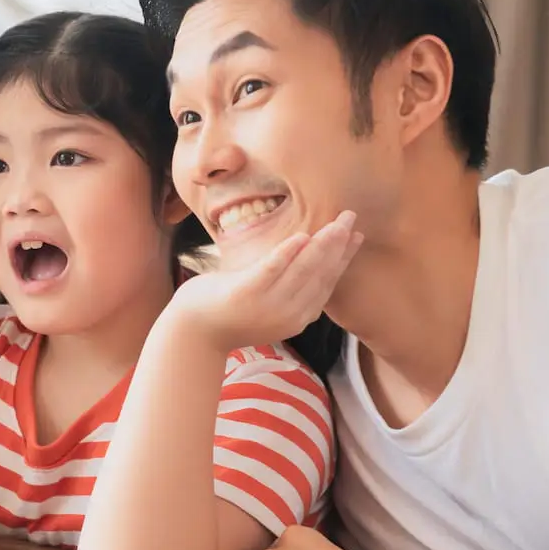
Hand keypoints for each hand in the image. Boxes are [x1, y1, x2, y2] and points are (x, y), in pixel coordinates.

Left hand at [170, 211, 362, 354]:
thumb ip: (290, 288)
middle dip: (338, 244)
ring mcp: (267, 305)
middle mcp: (288, 314)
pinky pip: (270, 271)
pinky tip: (301, 237)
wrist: (192, 332)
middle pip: (319, 274)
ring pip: (301, 271)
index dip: (343, 258)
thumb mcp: (268, 303)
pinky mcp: (245, 294)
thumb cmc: (229, 313)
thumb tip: (309, 258)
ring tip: (335, 223)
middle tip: (350, 217)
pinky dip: (286, 254)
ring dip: (321, 245)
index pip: (327, 283)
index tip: (356, 236)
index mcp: (297, 317)